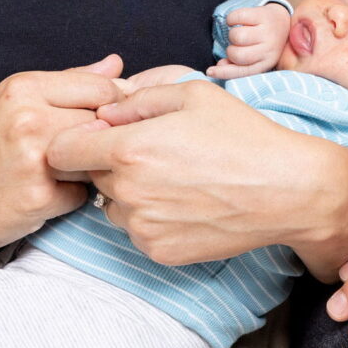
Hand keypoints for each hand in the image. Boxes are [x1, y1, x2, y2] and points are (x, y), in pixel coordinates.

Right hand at [0, 56, 122, 254]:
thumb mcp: (14, 101)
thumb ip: (68, 82)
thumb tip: (116, 65)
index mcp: (23, 88)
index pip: (101, 88)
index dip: (111, 105)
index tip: (101, 119)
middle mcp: (28, 119)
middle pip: (103, 123)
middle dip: (97, 138)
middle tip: (73, 149)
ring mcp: (34, 160)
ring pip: (96, 158)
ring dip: (85, 168)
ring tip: (58, 171)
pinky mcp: (37, 198)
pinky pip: (81, 196)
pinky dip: (68, 198)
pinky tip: (44, 194)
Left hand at [51, 76, 333, 265]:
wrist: (287, 190)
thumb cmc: (243, 135)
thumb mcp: (192, 95)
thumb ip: (136, 100)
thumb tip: (104, 114)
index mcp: (129, 150)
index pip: (61, 151)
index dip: (74, 140)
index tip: (97, 137)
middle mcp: (128, 193)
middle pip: (90, 178)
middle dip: (110, 165)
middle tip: (155, 154)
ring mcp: (142, 228)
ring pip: (113, 207)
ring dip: (130, 193)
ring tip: (176, 178)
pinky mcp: (159, 252)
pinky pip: (137, 231)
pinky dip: (152, 218)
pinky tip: (187, 202)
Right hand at [206, 3, 291, 78]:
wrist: (281, 22)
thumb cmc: (262, 43)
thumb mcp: (254, 58)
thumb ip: (235, 65)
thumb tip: (218, 67)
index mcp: (265, 63)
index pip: (242, 72)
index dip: (223, 73)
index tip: (210, 71)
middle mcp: (269, 49)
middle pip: (237, 54)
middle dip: (231, 50)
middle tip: (235, 45)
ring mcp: (268, 31)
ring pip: (237, 36)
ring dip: (232, 34)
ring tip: (238, 33)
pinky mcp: (263, 14)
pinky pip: (237, 17)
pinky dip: (231, 18)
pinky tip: (237, 21)